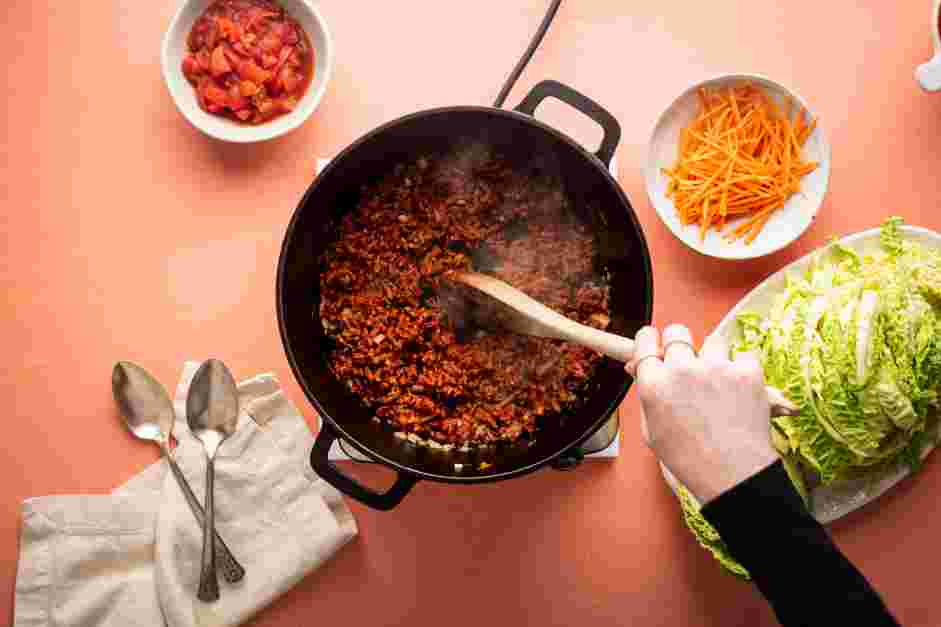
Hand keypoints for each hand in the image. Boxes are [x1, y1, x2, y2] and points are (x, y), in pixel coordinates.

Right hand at [628, 324, 778, 503]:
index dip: (651, 340)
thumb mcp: (652, 429)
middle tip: (689, 362)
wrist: (732, 474)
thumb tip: (638, 367)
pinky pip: (744, 356)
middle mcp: (681, 369)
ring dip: (715, 358)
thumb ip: (646, 393)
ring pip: (713, 342)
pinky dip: (743, 371)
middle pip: (677, 331)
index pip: (645, 338)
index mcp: (653, 383)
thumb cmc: (689, 458)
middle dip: (681, 343)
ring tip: (719, 386)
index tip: (657, 345)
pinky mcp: (746, 371)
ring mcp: (716, 367)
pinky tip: (740, 392)